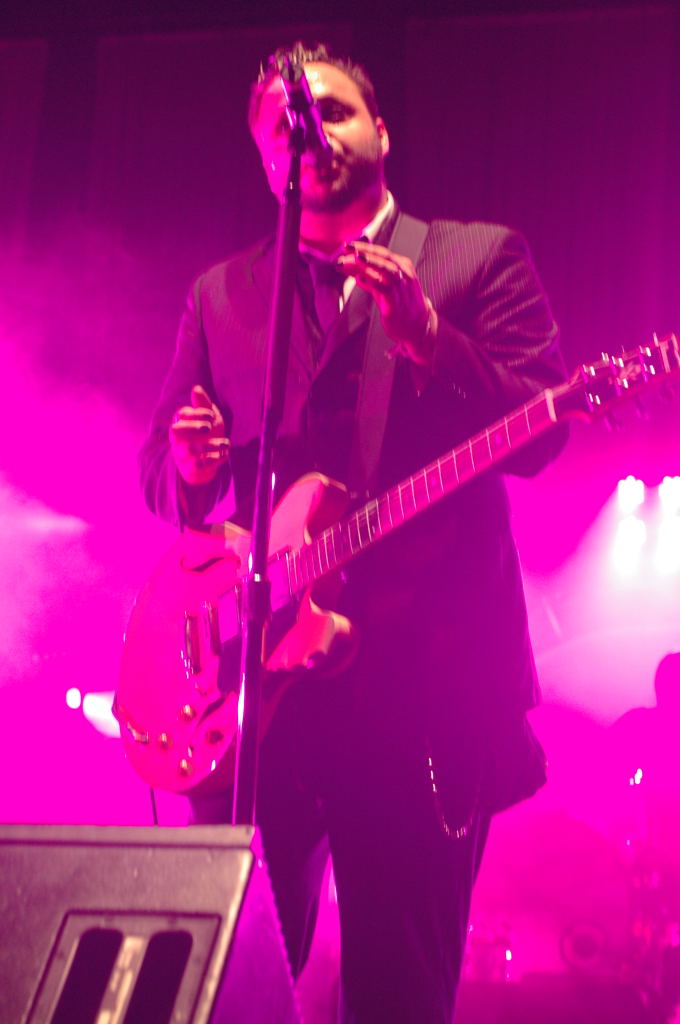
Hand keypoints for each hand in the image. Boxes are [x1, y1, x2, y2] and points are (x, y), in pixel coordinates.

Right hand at [169, 384, 229, 484]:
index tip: (212, 415)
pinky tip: (224, 454)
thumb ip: (203, 404)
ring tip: (226, 443)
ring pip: (189, 450)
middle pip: (175, 431)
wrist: (206, 462)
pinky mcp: (190, 469)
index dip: (197, 413)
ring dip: (210, 445)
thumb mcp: (209, 418)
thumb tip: (196, 388)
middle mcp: (177, 438)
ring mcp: (182, 454)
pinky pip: (198, 466)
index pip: (182, 414)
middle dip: (193, 428)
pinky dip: (214, 459)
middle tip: (209, 428)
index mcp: (181, 422)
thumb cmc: (206, 434)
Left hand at [337, 240, 436, 365]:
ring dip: (368, 262)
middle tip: (346, 247)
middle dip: (364, 250)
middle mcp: (404, 273)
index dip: (364, 247)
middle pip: (383, 256)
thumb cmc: (401, 307)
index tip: (347, 245)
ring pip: (385, 268)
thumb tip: (353, 272)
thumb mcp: (385, 289)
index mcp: (402, 267)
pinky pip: (382, 286)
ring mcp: (401, 286)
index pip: (381, 252)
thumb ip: (371, 280)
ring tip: (353, 258)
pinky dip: (370, 280)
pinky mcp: (395, 301)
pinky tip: (358, 278)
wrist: (417, 328)